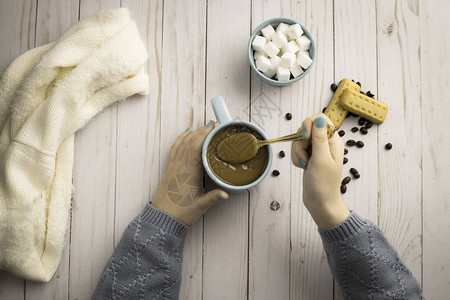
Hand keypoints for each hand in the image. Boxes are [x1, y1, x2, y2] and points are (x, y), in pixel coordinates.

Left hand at [152, 121, 228, 224]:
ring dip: (193, 133)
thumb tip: (226, 194)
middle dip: (202, 131)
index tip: (214, 127)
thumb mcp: (201, 206)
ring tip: (204, 127)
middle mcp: (180, 165)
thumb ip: (214, 198)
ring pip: (183, 143)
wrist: (163, 217)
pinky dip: (181, 138)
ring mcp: (174, 165)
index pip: (196, 146)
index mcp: (189, 171)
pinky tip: (186, 134)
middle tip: (214, 125)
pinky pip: (175, 148)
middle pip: (190, 141)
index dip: (205, 134)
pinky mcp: (170, 168)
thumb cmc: (181, 212)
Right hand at [291, 114, 349, 228]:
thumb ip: (319, 137)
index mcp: (333, 140)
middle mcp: (325, 143)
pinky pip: (297, 149)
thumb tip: (318, 119)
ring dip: (297, 152)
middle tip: (307, 157)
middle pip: (306, 128)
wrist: (320, 202)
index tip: (306, 137)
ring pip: (299, 139)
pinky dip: (296, 158)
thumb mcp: (321, 159)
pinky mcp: (309, 157)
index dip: (309, 124)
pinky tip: (302, 167)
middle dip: (300, 142)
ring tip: (305, 165)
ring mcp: (316, 150)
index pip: (319, 118)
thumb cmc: (323, 183)